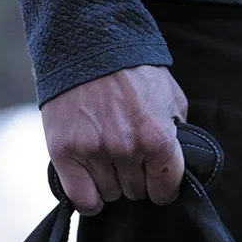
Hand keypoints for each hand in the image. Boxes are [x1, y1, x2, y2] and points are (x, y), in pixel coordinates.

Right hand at [41, 65, 187, 213]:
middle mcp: (126, 148)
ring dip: (109, 181)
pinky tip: (89, 180)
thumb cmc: (131, 69)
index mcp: (157, 137)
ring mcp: (94, 152)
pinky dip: (88, 197)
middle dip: (134, 177)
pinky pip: (83, 200)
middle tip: (124, 151)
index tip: (155, 178)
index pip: (166, 190)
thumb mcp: (169, 96)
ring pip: (110, 195)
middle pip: (136, 193)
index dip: (162, 186)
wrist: (86, 41)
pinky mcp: (65, 153)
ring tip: (104, 153)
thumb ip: (177, 132)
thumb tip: (176, 163)